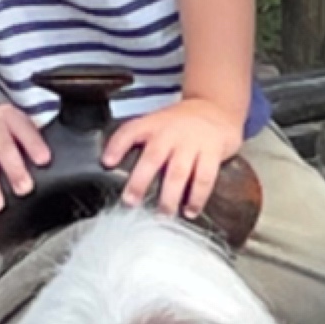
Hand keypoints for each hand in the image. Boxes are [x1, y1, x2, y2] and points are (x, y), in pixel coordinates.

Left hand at [104, 97, 242, 217]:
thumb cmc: (182, 123)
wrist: (217, 108)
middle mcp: (171, 133)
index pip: (131, 131)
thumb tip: (112, 167)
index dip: (117, 146)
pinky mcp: (212, 153)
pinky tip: (190, 211)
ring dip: (169, 197)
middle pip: (153, 157)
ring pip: (178, 172)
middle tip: (131, 202)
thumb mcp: (158, 122)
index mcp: (153, 125)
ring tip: (163, 214)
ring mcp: (192, 143)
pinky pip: (204, 178)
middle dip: (140, 181)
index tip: (107, 162)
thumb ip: (139, 141)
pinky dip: (197, 197)